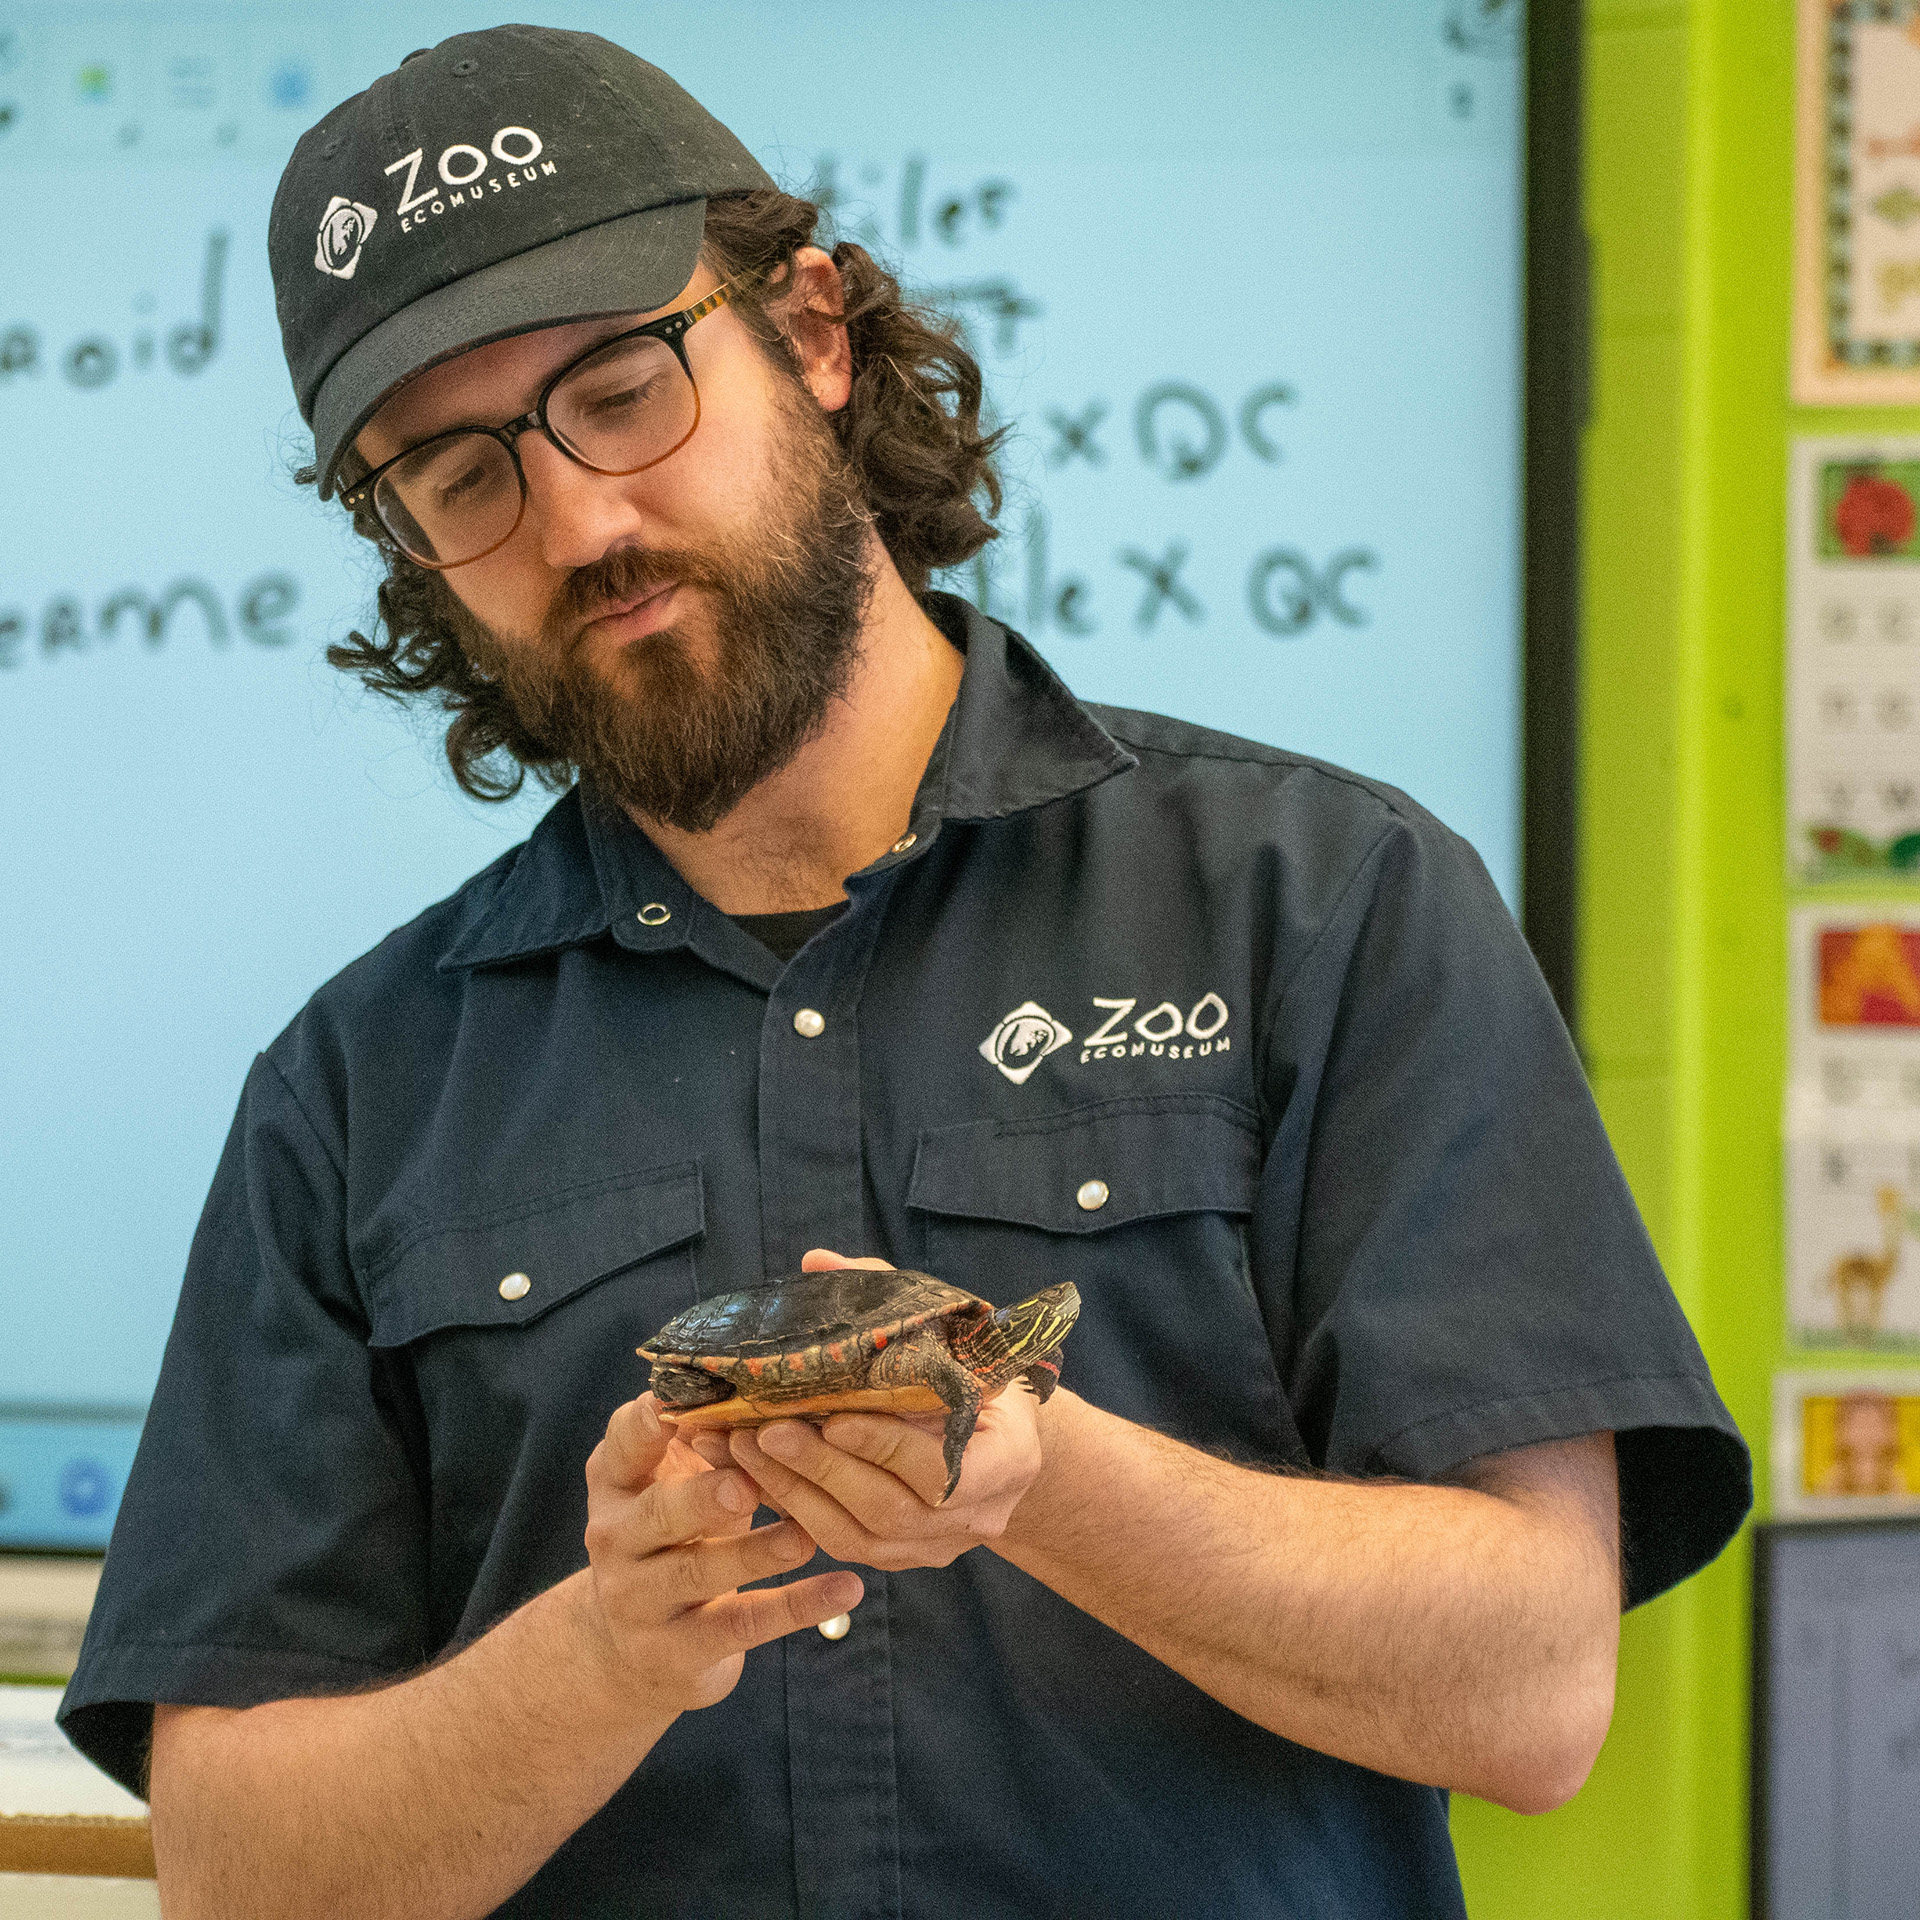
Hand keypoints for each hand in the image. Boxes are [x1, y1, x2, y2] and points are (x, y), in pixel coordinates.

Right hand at [577, 1392, 863, 1716]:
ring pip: (700, 1572)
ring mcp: (642, 1601)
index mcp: (616, 1485)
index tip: (671, 1407)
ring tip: (806, 1535)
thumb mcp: (669, 1484)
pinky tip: (846, 1587)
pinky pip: (744, 1625)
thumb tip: (768, 1382)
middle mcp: (616, 1541)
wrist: (636, 1646)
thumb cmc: (671, 1535)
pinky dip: (799, 1607)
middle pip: (656, 1517)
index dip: (643, 1429)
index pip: (621, 1449)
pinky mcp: (679, 1651)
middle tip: (744, 1483)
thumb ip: (700, 1441)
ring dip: (756, 1553)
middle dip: (700, 1499)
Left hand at [691, 1250, 1047, 1571]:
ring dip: (795, 1493)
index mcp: (1007, 1460)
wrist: (1005, 1439)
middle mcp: (977, 1517)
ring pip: (859, 1538)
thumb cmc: (976, 1373)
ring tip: (743, 1451)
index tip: (834, 1418)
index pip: (943, 1470)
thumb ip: (892, 1296)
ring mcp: (938, 1546)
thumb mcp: (954, 1332)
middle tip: (766, 1430)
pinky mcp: (901, 1557)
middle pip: (891, 1509)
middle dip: (822, 1469)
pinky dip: (794, 1510)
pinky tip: (755, 1475)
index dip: (886, 1447)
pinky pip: (842, 1544)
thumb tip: (816, 1262)